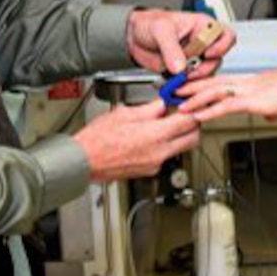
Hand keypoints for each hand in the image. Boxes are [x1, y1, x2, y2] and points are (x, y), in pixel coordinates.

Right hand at [73, 99, 200, 180]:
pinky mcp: (149, 171)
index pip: (189, 122)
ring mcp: (155, 164)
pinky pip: (165, 156)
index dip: (191, 110)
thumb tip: (162, 104)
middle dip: (192, 125)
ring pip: (180, 148)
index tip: (187, 104)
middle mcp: (159, 152)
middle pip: (192, 139)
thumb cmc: (97, 139)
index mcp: (155, 135)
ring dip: (179, 136)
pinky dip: (164, 146)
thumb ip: (149, 109)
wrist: (84, 160)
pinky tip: (150, 137)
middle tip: (183, 114)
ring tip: (165, 124)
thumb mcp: (125, 113)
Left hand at [125, 10, 235, 77]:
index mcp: (201, 26)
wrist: (132, 36)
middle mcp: (201, 43)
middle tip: (188, 70)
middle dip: (204, 68)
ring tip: (178, 77)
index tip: (208, 53)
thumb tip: (179, 66)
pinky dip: (184, 85)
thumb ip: (171, 47)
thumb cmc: (148, 23)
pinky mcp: (183, 71)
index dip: (222, 46)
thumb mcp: (160, 29)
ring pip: (206, 73)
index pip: (225, 35)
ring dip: (194, 79)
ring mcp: (193, 58)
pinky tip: (174, 83)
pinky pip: (191, 81)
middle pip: (217, 59)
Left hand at [176, 66, 276, 121]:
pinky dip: (210, 111)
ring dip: (195, 100)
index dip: (202, 84)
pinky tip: (199, 116)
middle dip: (190, 88)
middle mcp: (245, 83)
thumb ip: (270, 108)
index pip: (219, 81)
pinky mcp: (251, 100)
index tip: (187, 86)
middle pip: (211, 83)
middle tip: (173, 91)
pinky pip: (225, 106)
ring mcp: (247, 90)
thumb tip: (270, 114)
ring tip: (179, 105)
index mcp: (249, 82)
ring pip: (214, 93)